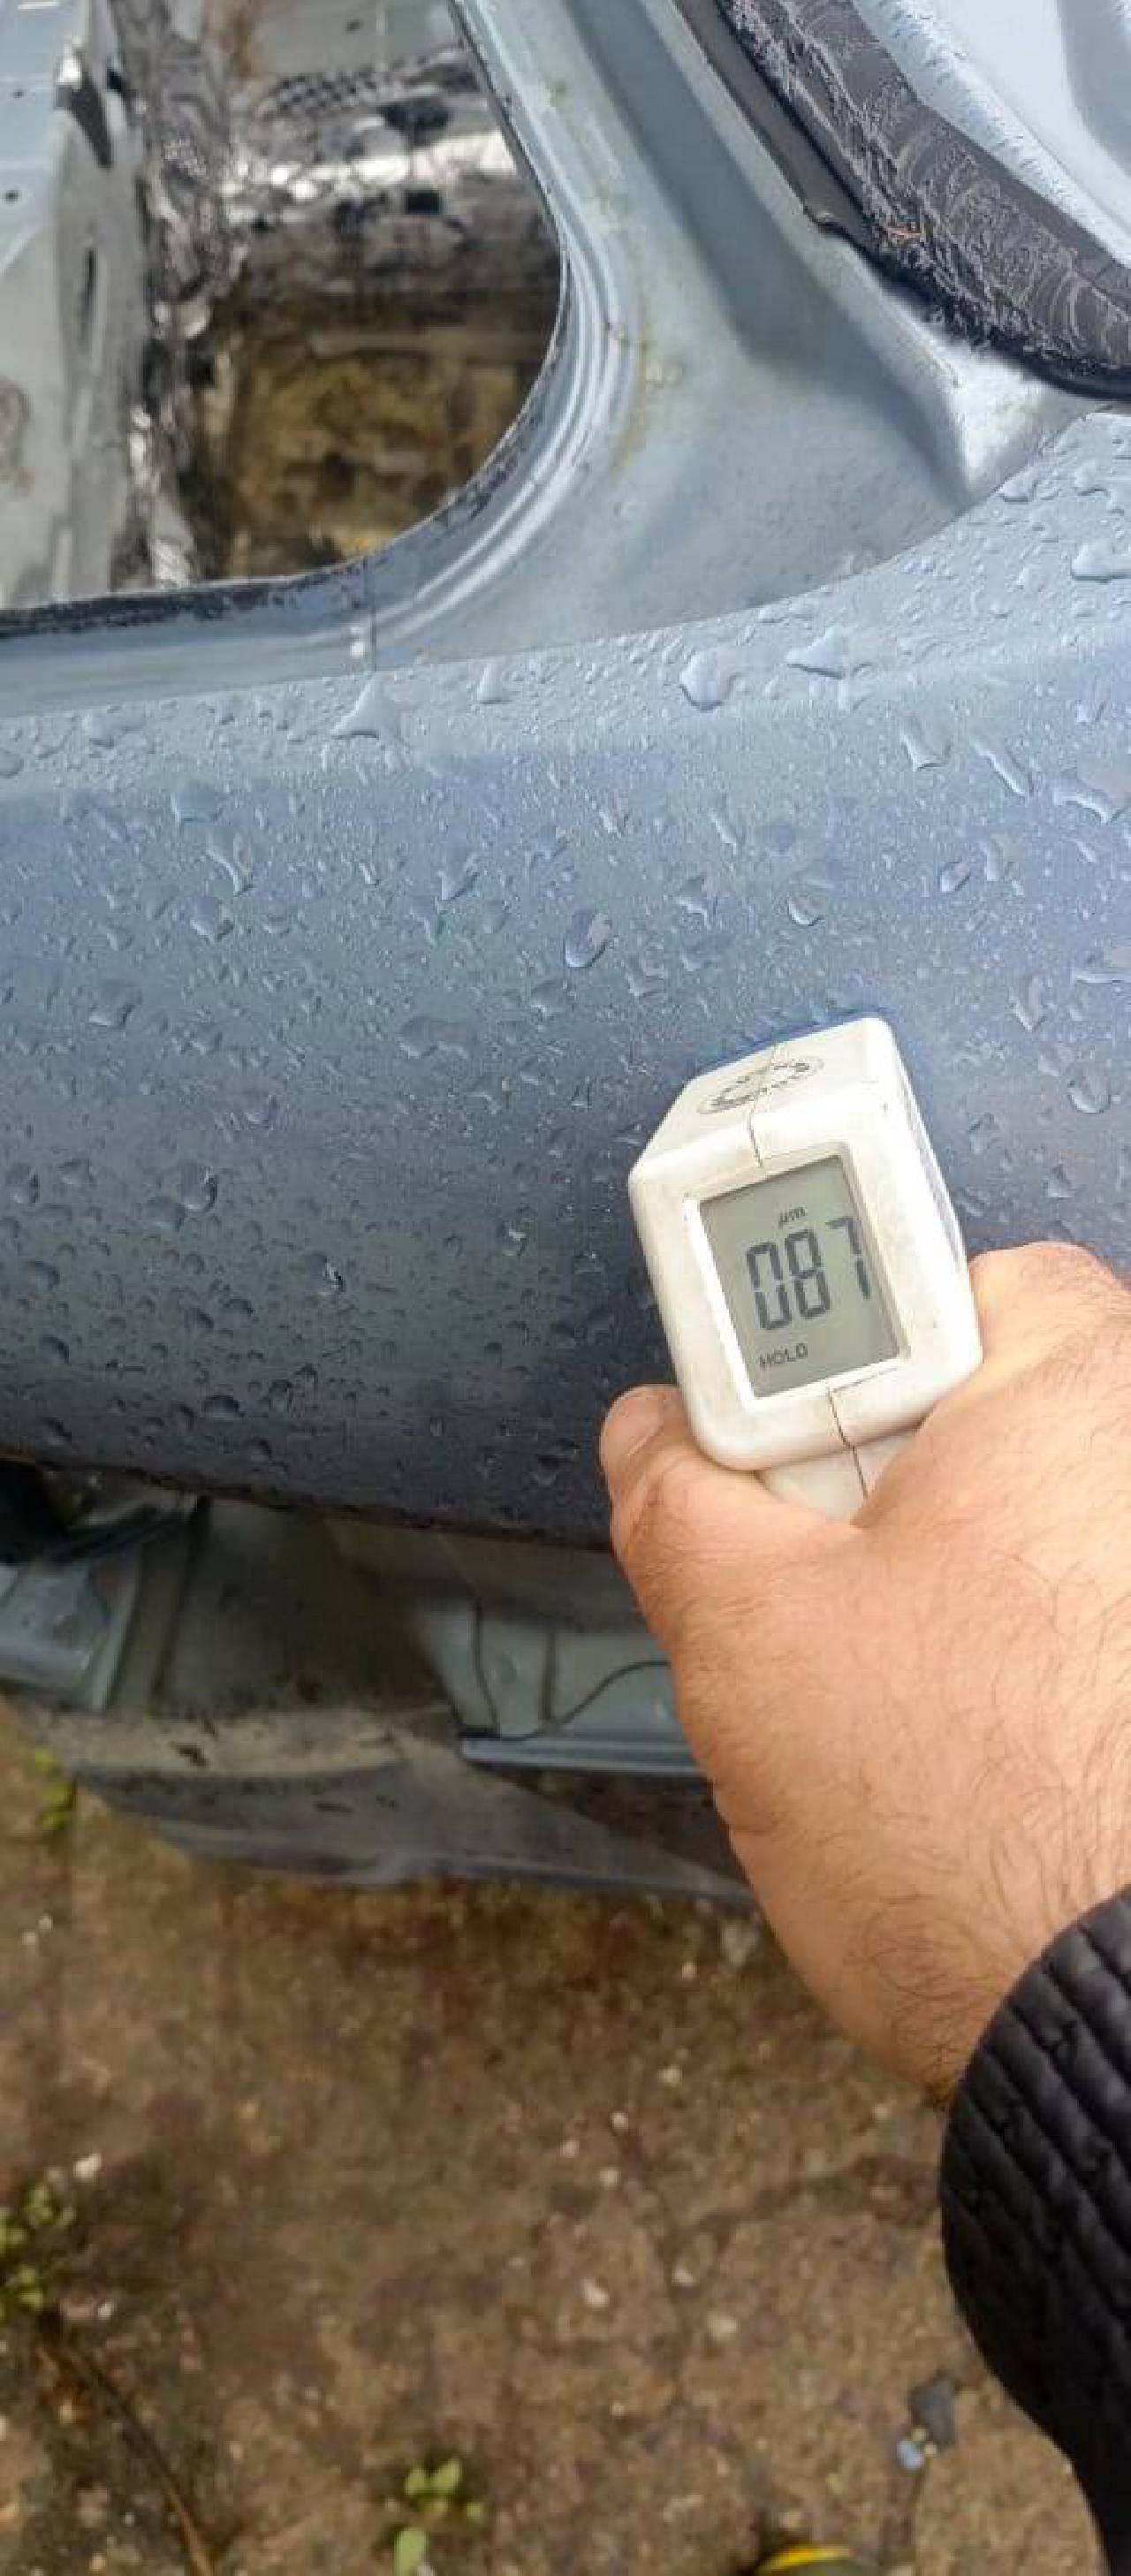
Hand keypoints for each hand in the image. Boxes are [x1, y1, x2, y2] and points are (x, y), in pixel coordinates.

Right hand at [601, 1244, 1130, 2097]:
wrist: (1106, 2028)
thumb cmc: (971, 1828)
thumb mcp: (743, 1629)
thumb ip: (674, 1492)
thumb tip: (653, 1436)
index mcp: (1071, 1393)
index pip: (934, 1273)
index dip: (819, 1347)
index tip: (759, 1414)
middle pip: (963, 1410)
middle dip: (859, 1488)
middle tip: (803, 1580)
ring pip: (998, 1535)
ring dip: (915, 1589)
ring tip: (864, 1695)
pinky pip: (1050, 1628)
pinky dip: (988, 1665)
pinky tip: (936, 1755)